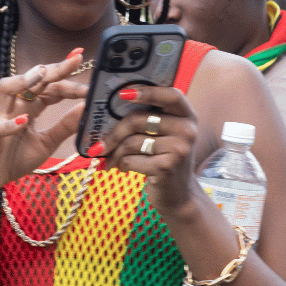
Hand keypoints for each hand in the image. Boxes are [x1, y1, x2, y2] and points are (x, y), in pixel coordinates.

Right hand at [0, 51, 90, 200]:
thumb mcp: (47, 142)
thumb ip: (65, 126)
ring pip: (6, 89)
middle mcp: (14, 106)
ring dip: (23, 80)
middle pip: (33, 80)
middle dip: (54, 69)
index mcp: (29, 106)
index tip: (88, 71)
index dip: (68, 78)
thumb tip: (87, 108)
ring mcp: (0, 118)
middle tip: (76, 60)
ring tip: (42, 73)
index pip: (50, 86)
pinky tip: (24, 120)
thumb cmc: (13, 158)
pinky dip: (10, 123)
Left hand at [95, 84, 201, 214]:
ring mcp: (179, 149)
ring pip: (131, 142)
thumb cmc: (165, 159)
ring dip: (115, 153)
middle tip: (98, 145)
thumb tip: (109, 108)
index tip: (123, 93)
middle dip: (114, 132)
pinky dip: (121, 165)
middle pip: (140, 119)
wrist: (179, 195)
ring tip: (110, 160)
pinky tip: (122, 168)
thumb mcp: (167, 136)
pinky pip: (131, 159)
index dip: (148, 91)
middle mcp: (188, 130)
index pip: (171, 95)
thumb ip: (151, 118)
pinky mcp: (167, 167)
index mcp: (187, 116)